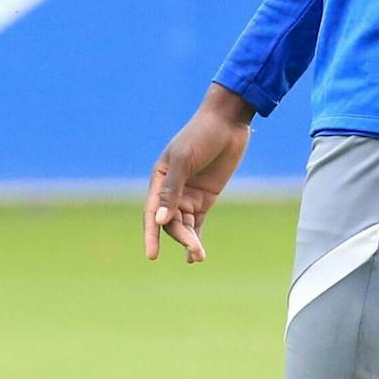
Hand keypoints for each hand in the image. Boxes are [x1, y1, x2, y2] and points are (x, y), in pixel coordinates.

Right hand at [144, 86, 254, 263]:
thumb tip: (160, 220)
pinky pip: (198, 222)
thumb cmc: (201, 136)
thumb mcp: (184, 160)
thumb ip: (172, 189)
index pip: (152, 213)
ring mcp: (188, 195)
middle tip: (195, 250)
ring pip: (184, 225)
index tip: (153, 255)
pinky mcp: (205, 198)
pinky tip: (196, 255)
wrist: (227, 122)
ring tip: (198, 257)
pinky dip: (196, 237)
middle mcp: (171, 190)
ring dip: (190, 241)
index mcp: (159, 179)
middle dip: (180, 237)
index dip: (151, 235)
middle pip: (170, 222)